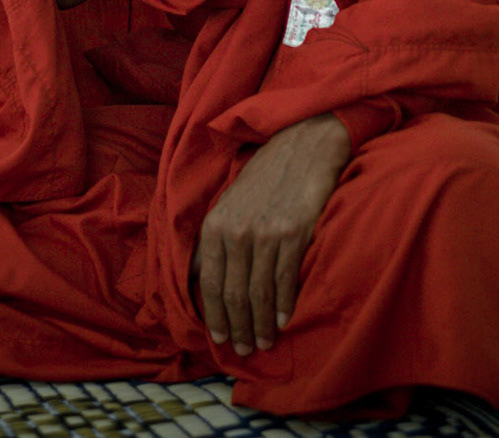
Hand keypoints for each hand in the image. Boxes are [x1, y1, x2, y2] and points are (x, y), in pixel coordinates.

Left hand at [192, 113, 350, 355]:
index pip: (210, 284)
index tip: (218, 338)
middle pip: (234, 294)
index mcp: (215, 226)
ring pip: (259, 293)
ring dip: (260, 324)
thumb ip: (213, 241)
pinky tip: (282, 321)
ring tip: (263, 342)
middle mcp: (236, 231)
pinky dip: (283, 306)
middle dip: (237, 327)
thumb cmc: (264, 178)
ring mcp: (265, 233)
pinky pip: (285, 280)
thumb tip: (198, 278)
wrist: (301, 148)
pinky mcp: (293, 233)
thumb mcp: (227, 204)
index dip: (214, 316)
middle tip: (243, 349)